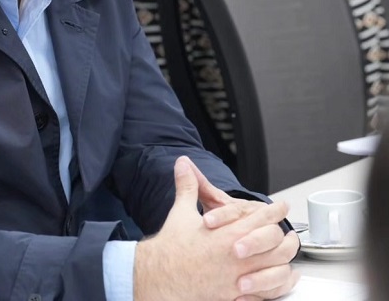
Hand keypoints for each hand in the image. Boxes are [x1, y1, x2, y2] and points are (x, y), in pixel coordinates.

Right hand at [133, 157, 298, 300]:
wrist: (159, 276)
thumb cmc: (171, 247)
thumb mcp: (181, 212)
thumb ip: (188, 186)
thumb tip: (183, 164)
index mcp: (228, 234)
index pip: (262, 218)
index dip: (275, 211)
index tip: (281, 207)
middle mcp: (238, 256)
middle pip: (277, 244)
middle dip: (287, 238)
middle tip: (291, 234)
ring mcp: (238, 278)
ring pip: (277, 270)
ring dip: (286, 262)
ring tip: (288, 256)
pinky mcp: (235, 296)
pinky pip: (267, 293)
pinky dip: (277, 286)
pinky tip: (279, 281)